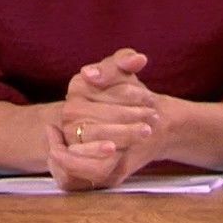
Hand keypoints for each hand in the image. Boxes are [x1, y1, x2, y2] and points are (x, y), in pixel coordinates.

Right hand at [56, 49, 167, 188]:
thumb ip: (127, 61)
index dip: (127, 94)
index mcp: (78, 86)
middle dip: (129, 116)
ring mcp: (70, 136)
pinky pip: (86, 162)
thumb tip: (138, 59)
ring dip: (123, 136)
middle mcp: (69, 111)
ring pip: (95, 138)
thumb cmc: (128, 98)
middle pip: (99, 115)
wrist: (134, 125)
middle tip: (153, 118)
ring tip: (145, 131)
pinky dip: (102, 158)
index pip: (101, 90)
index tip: (148, 98)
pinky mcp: (78, 161)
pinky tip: (120, 152)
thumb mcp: (124, 74)